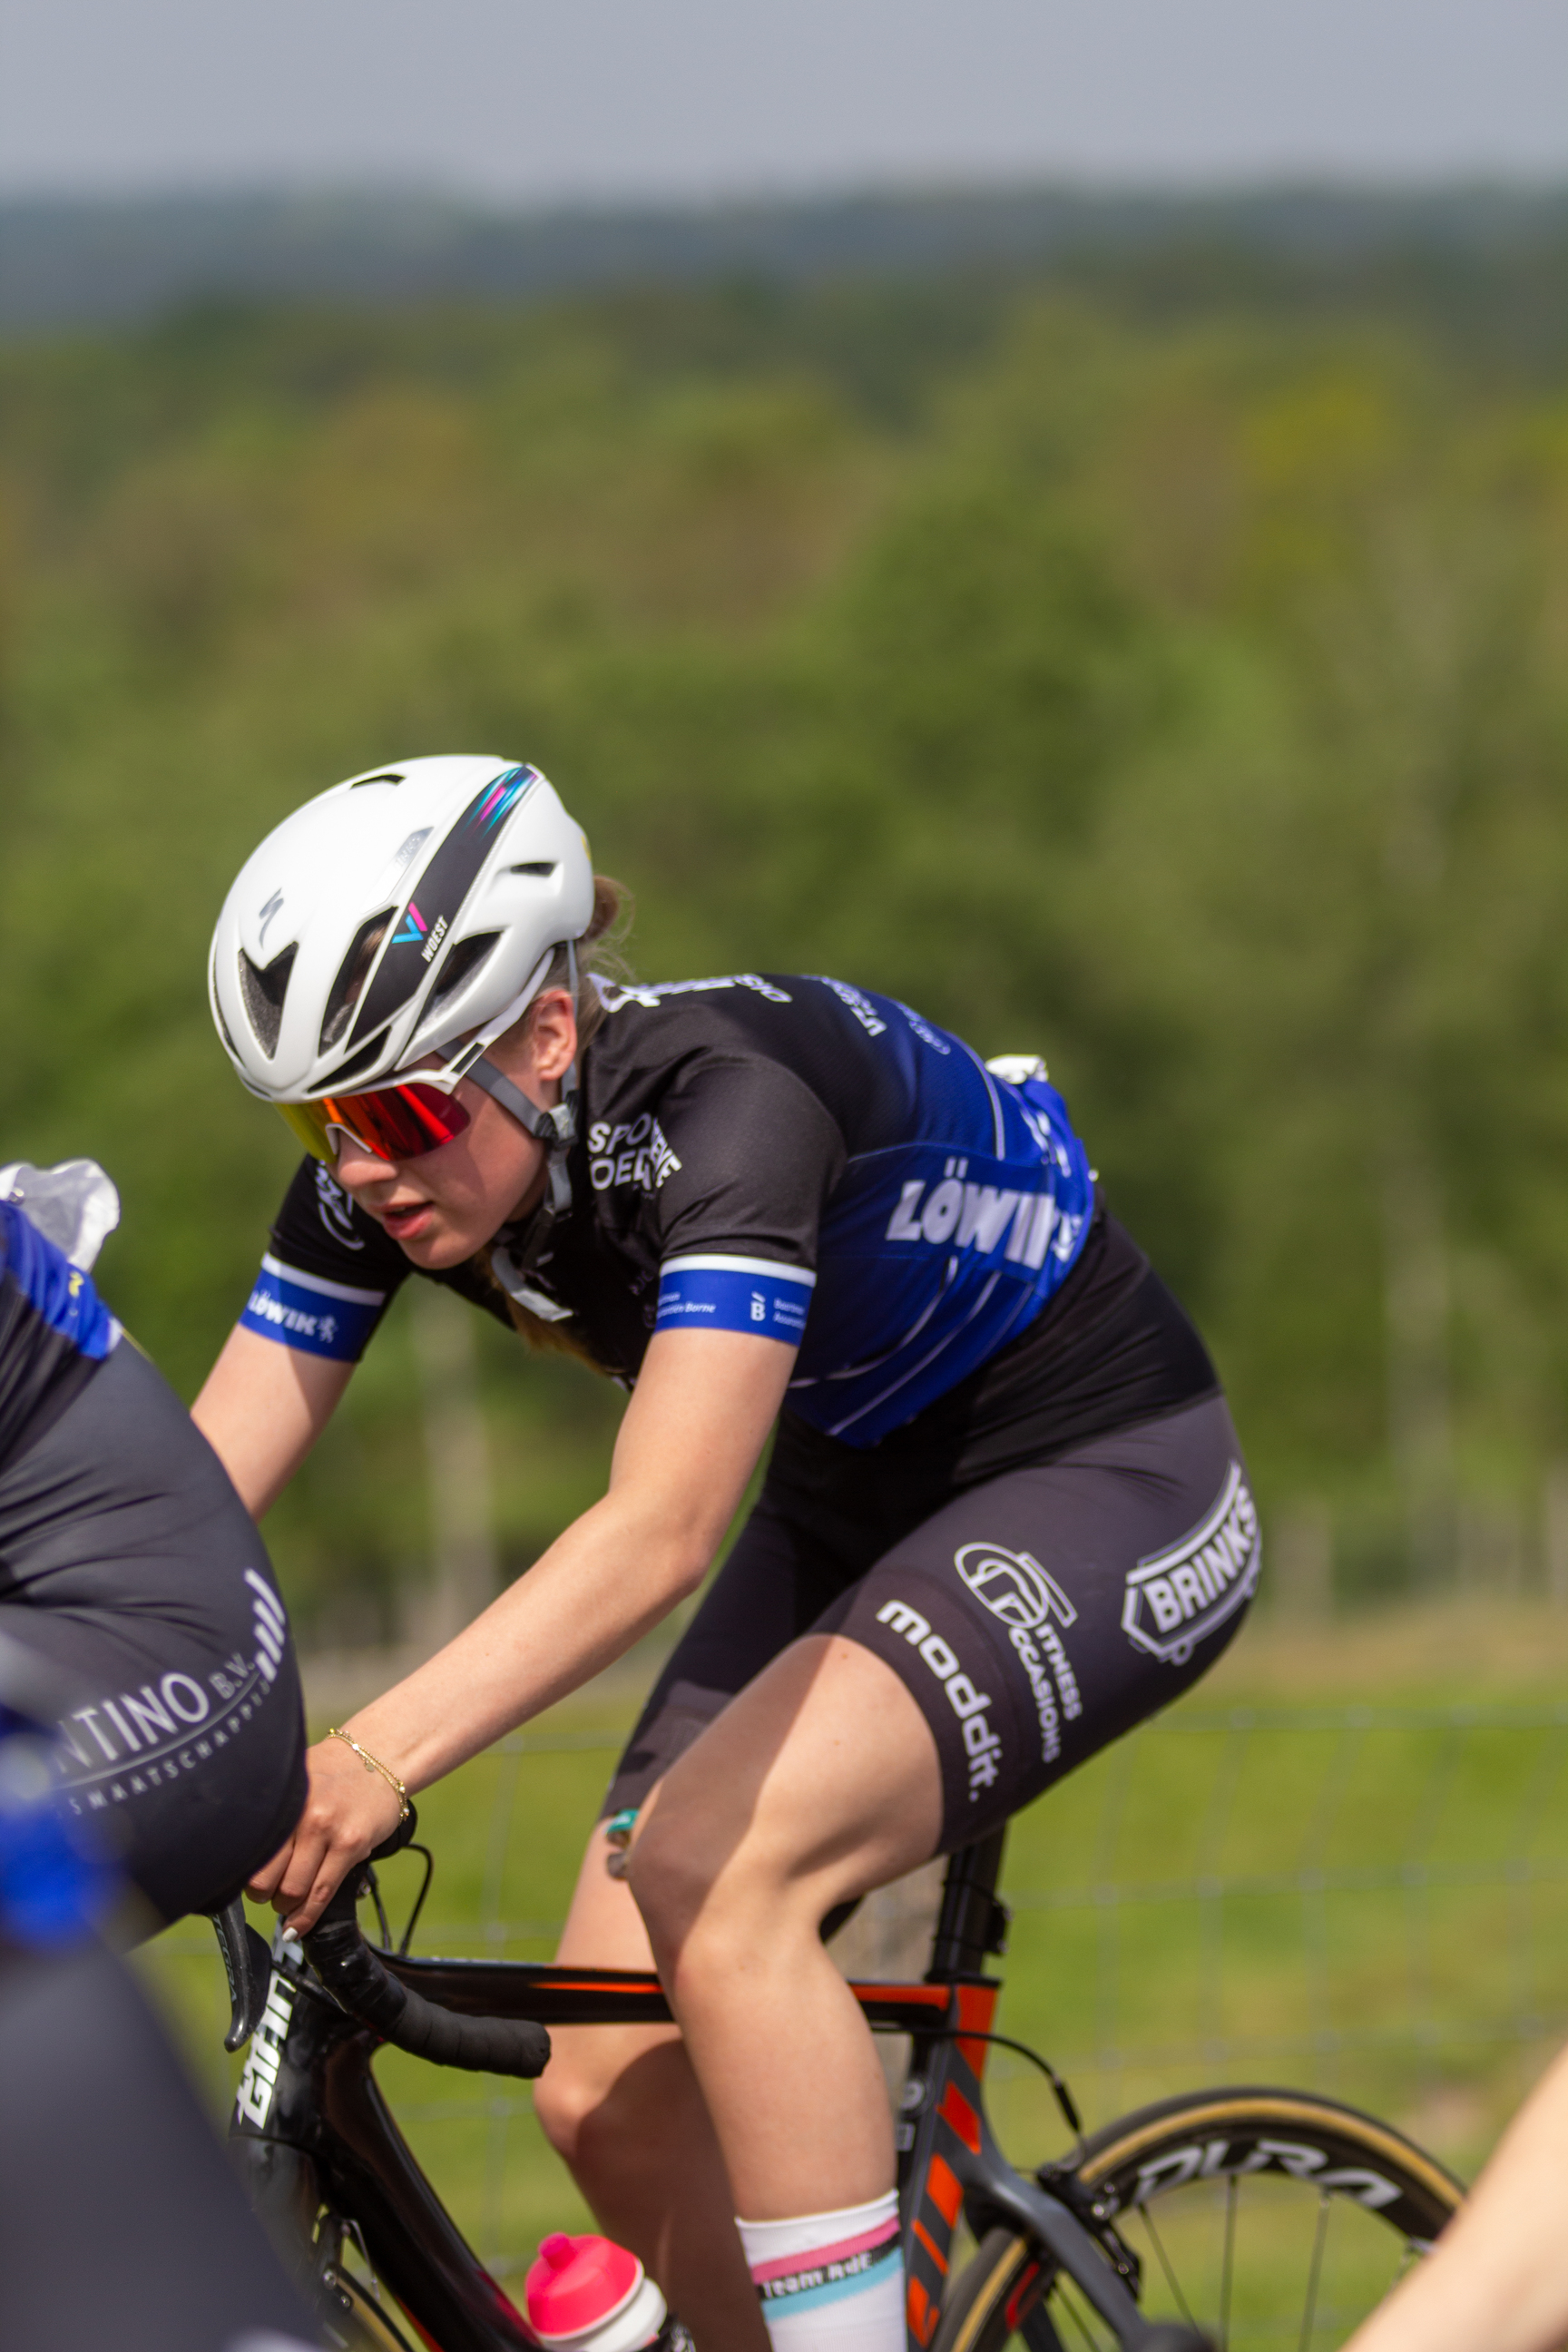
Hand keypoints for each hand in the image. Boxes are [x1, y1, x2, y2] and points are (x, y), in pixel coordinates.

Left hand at [246, 1732, 403, 1932]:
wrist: (381, 1757)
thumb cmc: (333, 1770)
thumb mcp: (296, 1780)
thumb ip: (272, 1811)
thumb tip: (243, 1851)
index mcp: (283, 1799)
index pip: (248, 1854)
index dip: (244, 1878)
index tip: (250, 1883)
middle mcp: (301, 1814)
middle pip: (264, 1879)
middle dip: (263, 1897)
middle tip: (269, 1894)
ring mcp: (327, 1831)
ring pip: (292, 1891)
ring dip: (285, 1907)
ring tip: (288, 1902)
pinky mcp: (351, 1846)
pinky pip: (321, 1894)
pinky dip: (305, 1918)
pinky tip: (297, 1927)